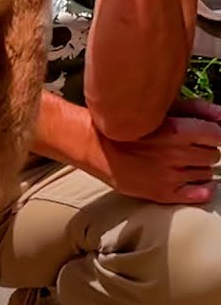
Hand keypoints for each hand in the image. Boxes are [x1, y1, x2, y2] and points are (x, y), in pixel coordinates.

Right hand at [99, 97, 220, 204]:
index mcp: (178, 131)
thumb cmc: (127, 127)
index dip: (211, 135)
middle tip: (188, 149)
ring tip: (182, 163)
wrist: (96, 148)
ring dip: (199, 168)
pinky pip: (199, 195)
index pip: (218, 136)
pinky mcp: (163, 193)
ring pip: (206, 173)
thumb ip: (196, 109)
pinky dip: (202, 189)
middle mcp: (177, 154)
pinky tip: (193, 182)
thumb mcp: (159, 110)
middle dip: (204, 151)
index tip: (203, 135)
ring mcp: (171, 175)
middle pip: (213, 155)